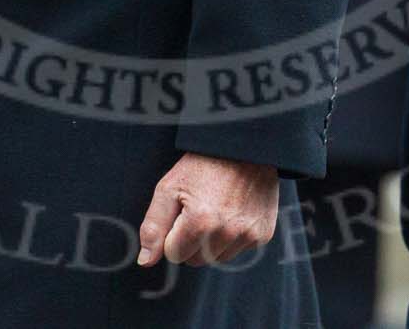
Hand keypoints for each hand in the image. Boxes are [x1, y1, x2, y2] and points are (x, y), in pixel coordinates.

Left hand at [135, 153, 278, 267]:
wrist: (243, 147)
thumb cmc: (203, 164)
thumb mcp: (169, 188)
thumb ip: (154, 226)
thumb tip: (146, 261)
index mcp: (200, 222)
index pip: (173, 254)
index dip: (172, 234)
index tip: (181, 212)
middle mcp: (226, 233)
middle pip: (195, 260)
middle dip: (191, 240)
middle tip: (198, 208)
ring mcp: (247, 235)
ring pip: (216, 258)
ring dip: (212, 242)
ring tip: (216, 209)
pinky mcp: (262, 235)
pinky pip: (237, 250)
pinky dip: (232, 237)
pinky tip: (233, 212)